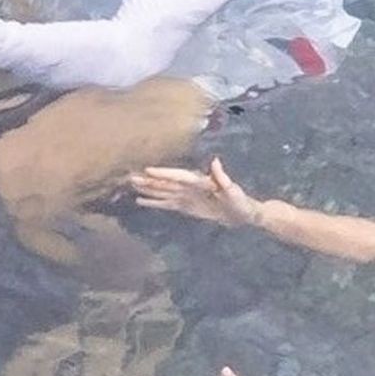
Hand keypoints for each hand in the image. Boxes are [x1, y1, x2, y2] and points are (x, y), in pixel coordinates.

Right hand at [132, 157, 262, 228]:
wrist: (244, 214)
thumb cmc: (241, 202)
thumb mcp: (234, 191)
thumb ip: (223, 178)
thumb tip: (215, 161)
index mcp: (200, 181)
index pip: (178, 176)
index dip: (164, 173)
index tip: (148, 170)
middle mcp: (190, 186)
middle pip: (166, 182)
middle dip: (149, 179)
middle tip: (130, 176)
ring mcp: (187, 196)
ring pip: (163, 191)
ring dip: (148, 188)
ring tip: (131, 184)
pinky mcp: (186, 206)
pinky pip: (167, 203)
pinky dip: (154, 201)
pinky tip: (141, 200)